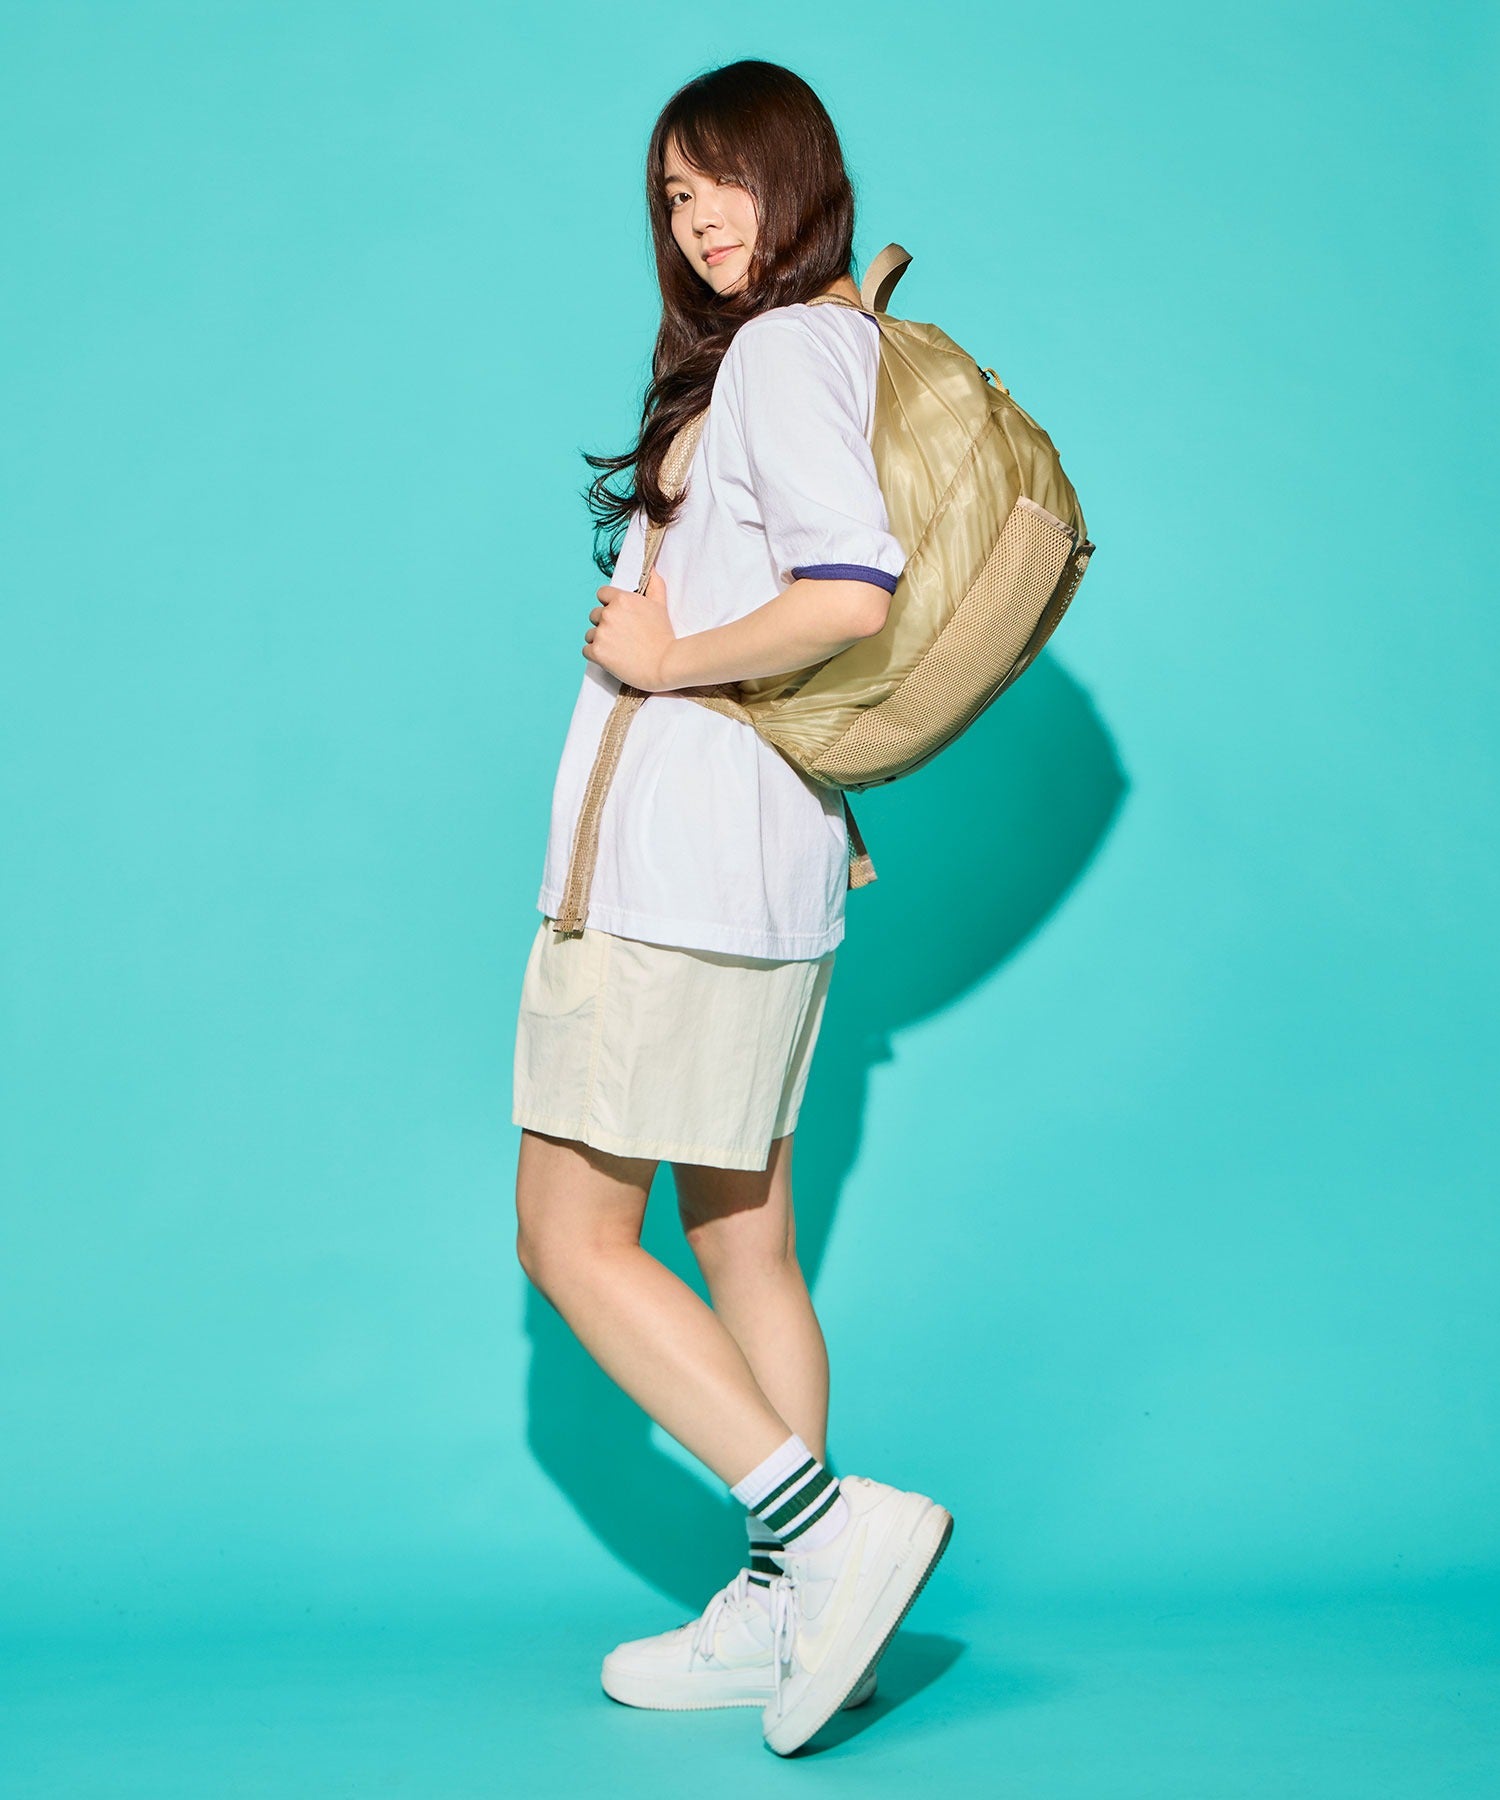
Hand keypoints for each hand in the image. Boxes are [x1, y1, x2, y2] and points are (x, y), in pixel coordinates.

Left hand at [583, 568, 676, 691]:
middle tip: (622, 636)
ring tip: (618, 648)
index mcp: (622, 599)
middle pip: (594, 615)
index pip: (601, 594)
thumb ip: (654, 584)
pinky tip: (612, 657)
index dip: (609, 604)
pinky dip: (596, 655)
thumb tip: (651, 568)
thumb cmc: (664, 636)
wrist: (664, 664)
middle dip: (605, 624)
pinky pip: (586, 650)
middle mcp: (608, 613)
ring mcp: (601, 633)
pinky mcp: (597, 651)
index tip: (618, 616)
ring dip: (600, 640)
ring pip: (590, 633)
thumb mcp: (660, 605)